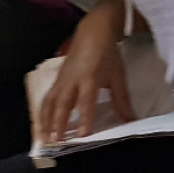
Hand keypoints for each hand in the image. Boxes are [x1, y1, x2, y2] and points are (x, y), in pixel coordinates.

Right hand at [39, 6, 132, 143]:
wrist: (92, 32)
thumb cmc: (107, 54)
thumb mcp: (117, 76)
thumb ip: (121, 100)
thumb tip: (130, 121)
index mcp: (89, 78)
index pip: (86, 102)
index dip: (84, 119)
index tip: (82, 135)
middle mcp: (72, 80)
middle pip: (62, 103)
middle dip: (58, 123)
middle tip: (55, 141)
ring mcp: (62, 79)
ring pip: (50, 102)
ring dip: (46, 120)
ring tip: (44, 138)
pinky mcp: (56, 79)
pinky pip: (47, 98)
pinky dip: (43, 113)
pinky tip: (43, 126)